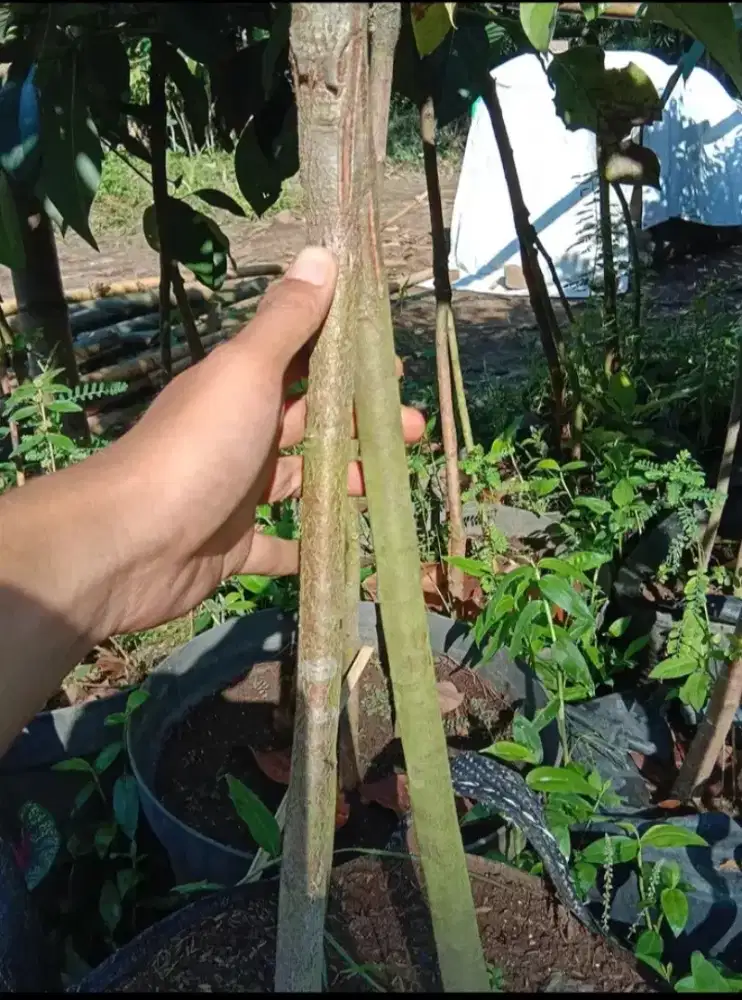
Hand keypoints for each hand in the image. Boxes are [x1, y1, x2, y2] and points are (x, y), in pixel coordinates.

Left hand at [97, 246, 424, 635]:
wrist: (129, 542)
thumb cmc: (198, 447)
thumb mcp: (247, 371)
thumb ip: (287, 320)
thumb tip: (321, 252)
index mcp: (242, 387)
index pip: (303, 360)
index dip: (347, 356)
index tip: (393, 364)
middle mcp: (240, 433)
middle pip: (311, 420)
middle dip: (361, 422)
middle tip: (412, 430)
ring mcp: (235, 492)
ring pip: (302, 480)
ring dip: (345, 479)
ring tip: (388, 485)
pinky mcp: (232, 546)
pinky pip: (280, 547)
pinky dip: (311, 550)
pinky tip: (348, 552)